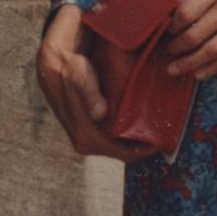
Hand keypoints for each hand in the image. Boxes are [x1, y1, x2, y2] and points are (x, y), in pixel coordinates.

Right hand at [35, 4, 156, 163]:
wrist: (53, 61)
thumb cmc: (69, 69)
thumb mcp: (80, 78)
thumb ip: (90, 95)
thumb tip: (100, 114)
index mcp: (84, 136)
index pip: (121, 153)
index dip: (143, 151)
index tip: (162, 141)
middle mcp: (84, 141)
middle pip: (121, 152)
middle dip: (142, 145)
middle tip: (163, 131)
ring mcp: (85, 135)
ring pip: (116, 145)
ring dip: (134, 139)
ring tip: (154, 126)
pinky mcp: (87, 127)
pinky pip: (110, 137)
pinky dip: (125, 132)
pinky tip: (138, 121)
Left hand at [165, 0, 216, 80]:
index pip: (187, 11)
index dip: (172, 24)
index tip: (165, 29)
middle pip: (196, 34)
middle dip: (176, 47)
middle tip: (165, 53)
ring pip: (212, 49)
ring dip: (190, 62)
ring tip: (175, 69)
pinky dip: (215, 66)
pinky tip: (201, 73)